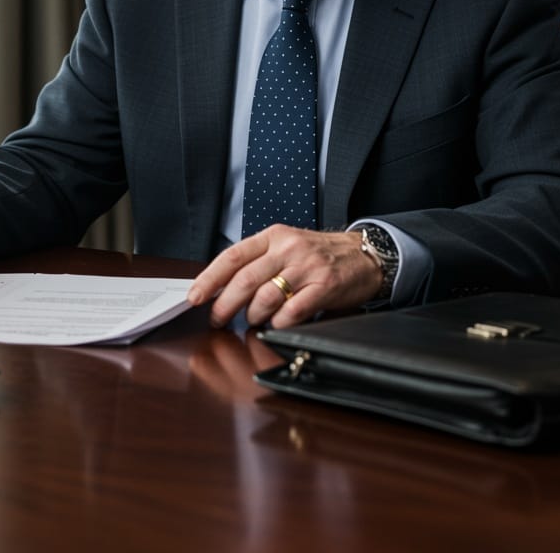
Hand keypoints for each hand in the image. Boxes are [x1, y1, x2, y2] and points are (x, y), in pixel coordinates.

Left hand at [186, 224, 382, 328]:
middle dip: (225, 304)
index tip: (195, 296)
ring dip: (253, 315)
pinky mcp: (325, 286)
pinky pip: (293, 311)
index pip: (233, 256)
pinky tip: (278, 324)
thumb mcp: (286, 246)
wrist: (364, 254)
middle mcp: (288, 248)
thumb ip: (259, 262)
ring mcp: (307, 267)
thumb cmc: (319, 254)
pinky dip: (279, 323)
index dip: (210, 278)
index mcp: (273, 236)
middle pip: (245, 279)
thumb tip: (221, 289)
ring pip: (266, 297)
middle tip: (217, 319)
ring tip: (253, 320)